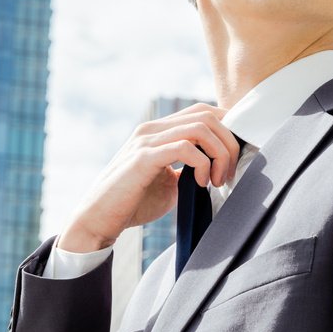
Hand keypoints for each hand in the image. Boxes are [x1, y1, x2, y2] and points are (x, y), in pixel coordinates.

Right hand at [58, 104, 239, 252]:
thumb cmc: (133, 204)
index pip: (202, 111)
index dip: (226, 129)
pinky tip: (200, 183)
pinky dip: (202, 164)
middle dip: (228, 144)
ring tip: (216, 180)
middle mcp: (152, 129)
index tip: (234, 157)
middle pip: (207, 115)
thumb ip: (189, 170)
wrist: (98, 220)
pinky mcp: (143, 158)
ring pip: (200, 128)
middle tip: (227, 174)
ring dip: (219, 154)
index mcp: (159, 131)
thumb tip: (219, 169)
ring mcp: (146, 141)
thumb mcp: (169, 183)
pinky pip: (185, 148)